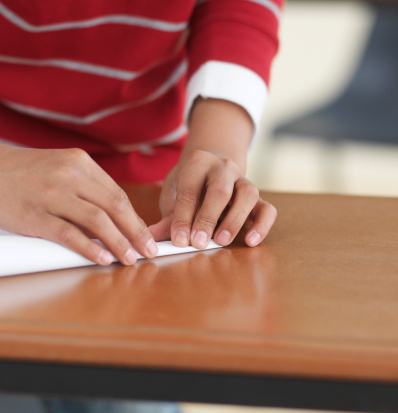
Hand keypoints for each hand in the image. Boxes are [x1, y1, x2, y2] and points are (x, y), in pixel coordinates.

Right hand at [0, 136, 157, 264]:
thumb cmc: (25, 173)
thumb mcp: (60, 170)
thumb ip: (86, 191)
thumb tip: (112, 222)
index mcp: (80, 163)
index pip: (118, 194)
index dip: (135, 219)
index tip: (144, 236)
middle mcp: (69, 175)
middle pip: (115, 206)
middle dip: (136, 232)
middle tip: (148, 251)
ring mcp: (51, 194)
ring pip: (97, 221)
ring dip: (119, 243)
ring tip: (130, 259)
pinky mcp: (34, 215)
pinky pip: (69, 234)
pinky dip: (89, 248)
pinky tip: (103, 259)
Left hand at [149, 149, 276, 247]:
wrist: (212, 167)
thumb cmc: (189, 185)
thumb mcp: (174, 194)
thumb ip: (167, 217)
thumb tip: (150, 239)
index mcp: (197, 163)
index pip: (190, 190)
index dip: (183, 216)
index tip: (178, 240)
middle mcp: (223, 167)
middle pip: (219, 190)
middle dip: (208, 218)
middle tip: (198, 243)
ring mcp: (243, 180)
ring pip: (247, 194)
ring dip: (234, 220)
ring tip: (221, 241)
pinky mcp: (257, 197)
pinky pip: (267, 208)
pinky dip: (262, 225)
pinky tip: (250, 241)